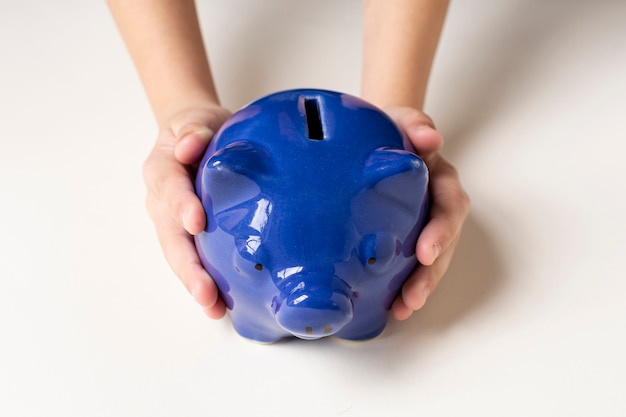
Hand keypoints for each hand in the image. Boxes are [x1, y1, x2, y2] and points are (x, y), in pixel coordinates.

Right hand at [143, 104, 230, 318]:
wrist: (194, 138)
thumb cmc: (199, 128)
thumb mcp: (197, 119)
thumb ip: (194, 128)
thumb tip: (190, 145)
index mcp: (162, 169)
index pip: (169, 187)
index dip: (181, 204)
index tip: (196, 222)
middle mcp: (161, 202)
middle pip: (171, 237)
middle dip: (188, 267)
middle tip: (205, 293)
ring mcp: (172, 223)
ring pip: (179, 256)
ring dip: (195, 283)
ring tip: (213, 308)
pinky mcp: (189, 236)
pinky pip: (194, 259)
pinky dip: (204, 282)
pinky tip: (220, 304)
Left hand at [384, 106, 469, 320]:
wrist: (374, 137)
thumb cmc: (390, 131)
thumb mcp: (400, 120)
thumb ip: (416, 124)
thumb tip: (430, 138)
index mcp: (440, 180)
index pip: (449, 206)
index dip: (442, 231)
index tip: (427, 252)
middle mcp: (436, 205)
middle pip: (444, 243)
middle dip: (432, 273)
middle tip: (414, 296)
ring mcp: (422, 223)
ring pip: (432, 259)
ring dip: (421, 286)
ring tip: (403, 309)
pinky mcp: (405, 236)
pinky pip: (411, 262)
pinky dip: (403, 285)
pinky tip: (390, 305)